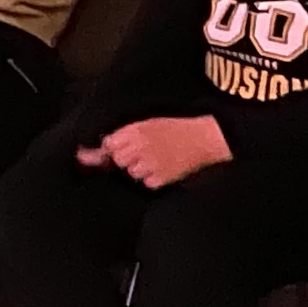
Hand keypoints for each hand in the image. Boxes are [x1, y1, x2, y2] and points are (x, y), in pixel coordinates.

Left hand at [83, 115, 232, 189]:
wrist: (203, 139)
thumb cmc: (176, 129)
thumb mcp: (148, 123)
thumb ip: (126, 134)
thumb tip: (104, 146)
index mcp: (136, 131)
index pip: (109, 144)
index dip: (114, 147)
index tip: (118, 149)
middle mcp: (140, 147)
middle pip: (118, 160)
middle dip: (125, 159)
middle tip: (140, 156)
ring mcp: (151, 163)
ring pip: (132, 173)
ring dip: (140, 170)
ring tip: (155, 161)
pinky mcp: (163, 177)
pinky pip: (147, 183)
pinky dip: (154, 179)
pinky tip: (163, 170)